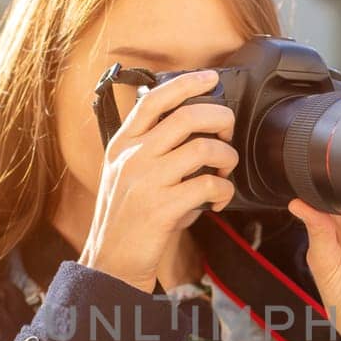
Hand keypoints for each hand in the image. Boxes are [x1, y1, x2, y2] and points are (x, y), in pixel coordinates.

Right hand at [79, 69, 238, 292]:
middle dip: (219, 118)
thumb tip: (191, 129)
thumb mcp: (123, 174)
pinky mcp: (162, 207)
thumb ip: (149, 149)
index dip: (185, 83)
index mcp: (122, 145)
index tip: (210, 77)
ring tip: (226, 170)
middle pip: (186, 117)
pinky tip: (220, 199)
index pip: (153, 100)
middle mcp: (132, 157)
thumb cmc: (125, 219)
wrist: (111, 262)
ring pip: (203, 148)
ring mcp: (146, 181)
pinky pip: (208, 185)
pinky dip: (224, 191)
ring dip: (226, 157)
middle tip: (229, 130)